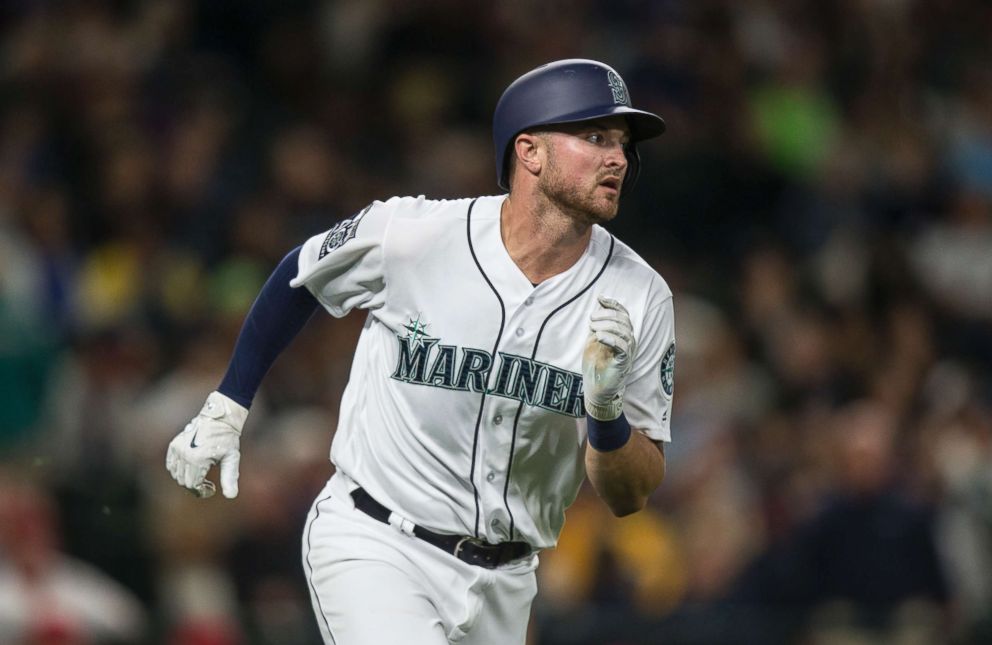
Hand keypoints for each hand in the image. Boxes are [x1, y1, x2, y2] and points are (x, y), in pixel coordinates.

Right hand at [166, 391, 247, 498]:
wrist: (219, 418)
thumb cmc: (228, 439)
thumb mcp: (232, 459)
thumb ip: (229, 478)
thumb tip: (231, 496)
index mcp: (198, 459)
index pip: (193, 485)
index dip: (202, 491)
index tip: (211, 489)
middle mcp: (185, 454)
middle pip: (183, 482)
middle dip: (195, 486)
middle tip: (207, 483)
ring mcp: (177, 449)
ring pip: (176, 475)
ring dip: (187, 478)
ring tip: (200, 474)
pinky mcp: (174, 445)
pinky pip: (170, 465)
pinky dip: (178, 470)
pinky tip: (191, 468)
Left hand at [583, 296, 635, 420]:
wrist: (596, 389)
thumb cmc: (595, 364)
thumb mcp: (593, 340)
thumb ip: (597, 325)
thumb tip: (597, 306)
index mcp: (623, 334)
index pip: (623, 315)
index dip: (614, 304)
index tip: (601, 298)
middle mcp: (629, 342)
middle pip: (623, 321)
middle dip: (607, 315)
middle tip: (591, 318)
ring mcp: (628, 352)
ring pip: (623, 331)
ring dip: (607, 325)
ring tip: (592, 327)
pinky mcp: (623, 362)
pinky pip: (621, 346)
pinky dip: (610, 338)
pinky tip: (598, 336)